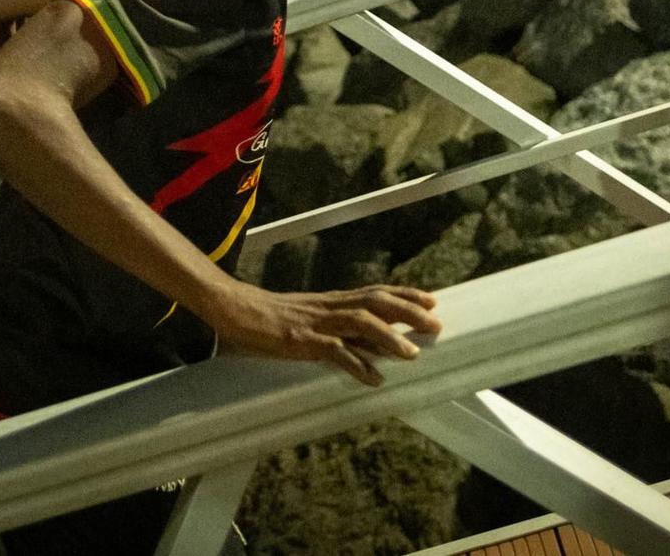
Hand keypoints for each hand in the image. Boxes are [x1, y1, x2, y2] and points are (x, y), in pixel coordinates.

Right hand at [196, 280, 441, 386]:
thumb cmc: (270, 316)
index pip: (375, 291)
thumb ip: (336, 327)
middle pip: (375, 302)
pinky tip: (373, 378)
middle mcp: (329, 306)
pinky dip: (356, 364)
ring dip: (388, 337)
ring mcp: (315, 322)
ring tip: (411, 354)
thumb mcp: (309, 318)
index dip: (404, 294)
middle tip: (435, 324)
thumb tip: (367, 344)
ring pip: (360, 322)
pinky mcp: (300, 339)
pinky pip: (333, 350)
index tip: (431, 300)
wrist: (234, 308)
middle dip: (408, 311)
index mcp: (332, 299)